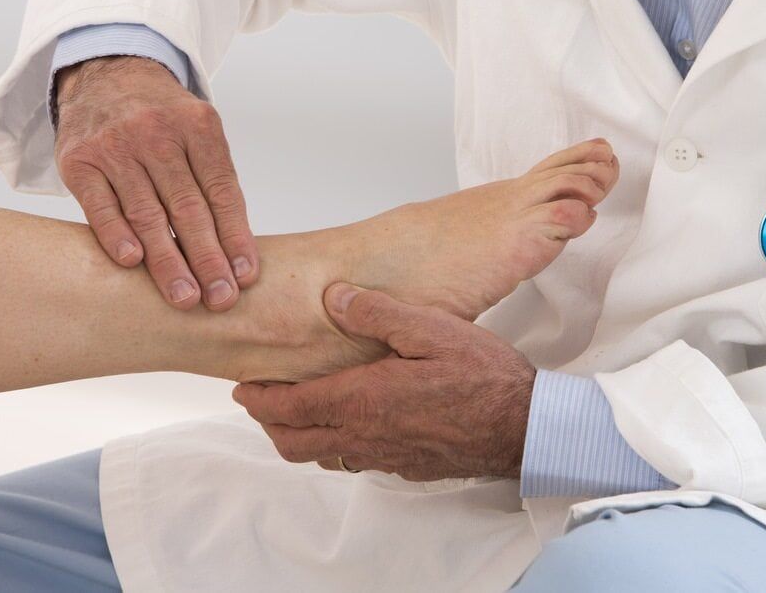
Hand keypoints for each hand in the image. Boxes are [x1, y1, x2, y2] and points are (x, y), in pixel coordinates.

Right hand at [54, 56, 258, 310]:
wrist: (106, 72)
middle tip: (220, 299)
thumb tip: (238, 252)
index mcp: (199, 128)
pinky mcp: (79, 161)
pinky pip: (100, 205)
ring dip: (167, 260)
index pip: (222, 191)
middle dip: (208, 258)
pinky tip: (133, 262)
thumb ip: (215, 181)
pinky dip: (117, 234)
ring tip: (184, 297)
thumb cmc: (164, 120)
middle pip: (189, 207)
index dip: (236, 236)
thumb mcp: (199, 133)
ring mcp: (116, 146)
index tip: (245, 276)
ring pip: (147, 212)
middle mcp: (158, 134)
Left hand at [232, 283, 536, 480]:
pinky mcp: (405, 466)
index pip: (289, 407)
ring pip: (321, 456)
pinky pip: (353, 461)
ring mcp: (384, 456)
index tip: (242, 385)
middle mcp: (364, 436)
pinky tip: (351, 422)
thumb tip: (334, 298)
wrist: (523, 428)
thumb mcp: (431, 329)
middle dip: (268, 422)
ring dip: (300, 436)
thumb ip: (377, 314)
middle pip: (293, 442)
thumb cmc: (482, 377)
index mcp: (361, 400)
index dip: (258, 397)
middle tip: (261, 399)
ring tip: (299, 410)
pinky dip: (334, 444)